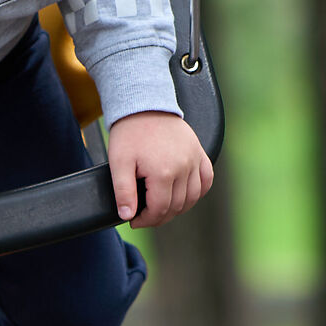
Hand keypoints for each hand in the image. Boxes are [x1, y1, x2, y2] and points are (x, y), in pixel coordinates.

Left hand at [107, 111, 212, 228]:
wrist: (145, 105)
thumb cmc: (130, 132)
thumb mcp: (119, 162)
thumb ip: (123, 191)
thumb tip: (127, 215)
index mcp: (163, 172)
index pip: (159, 210)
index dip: (146, 220)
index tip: (134, 221)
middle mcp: (184, 167)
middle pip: (176, 206)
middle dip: (159, 217)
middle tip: (144, 216)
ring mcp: (195, 160)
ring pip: (193, 197)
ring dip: (178, 208)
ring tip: (161, 208)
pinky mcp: (200, 152)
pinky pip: (206, 180)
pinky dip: (198, 192)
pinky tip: (184, 195)